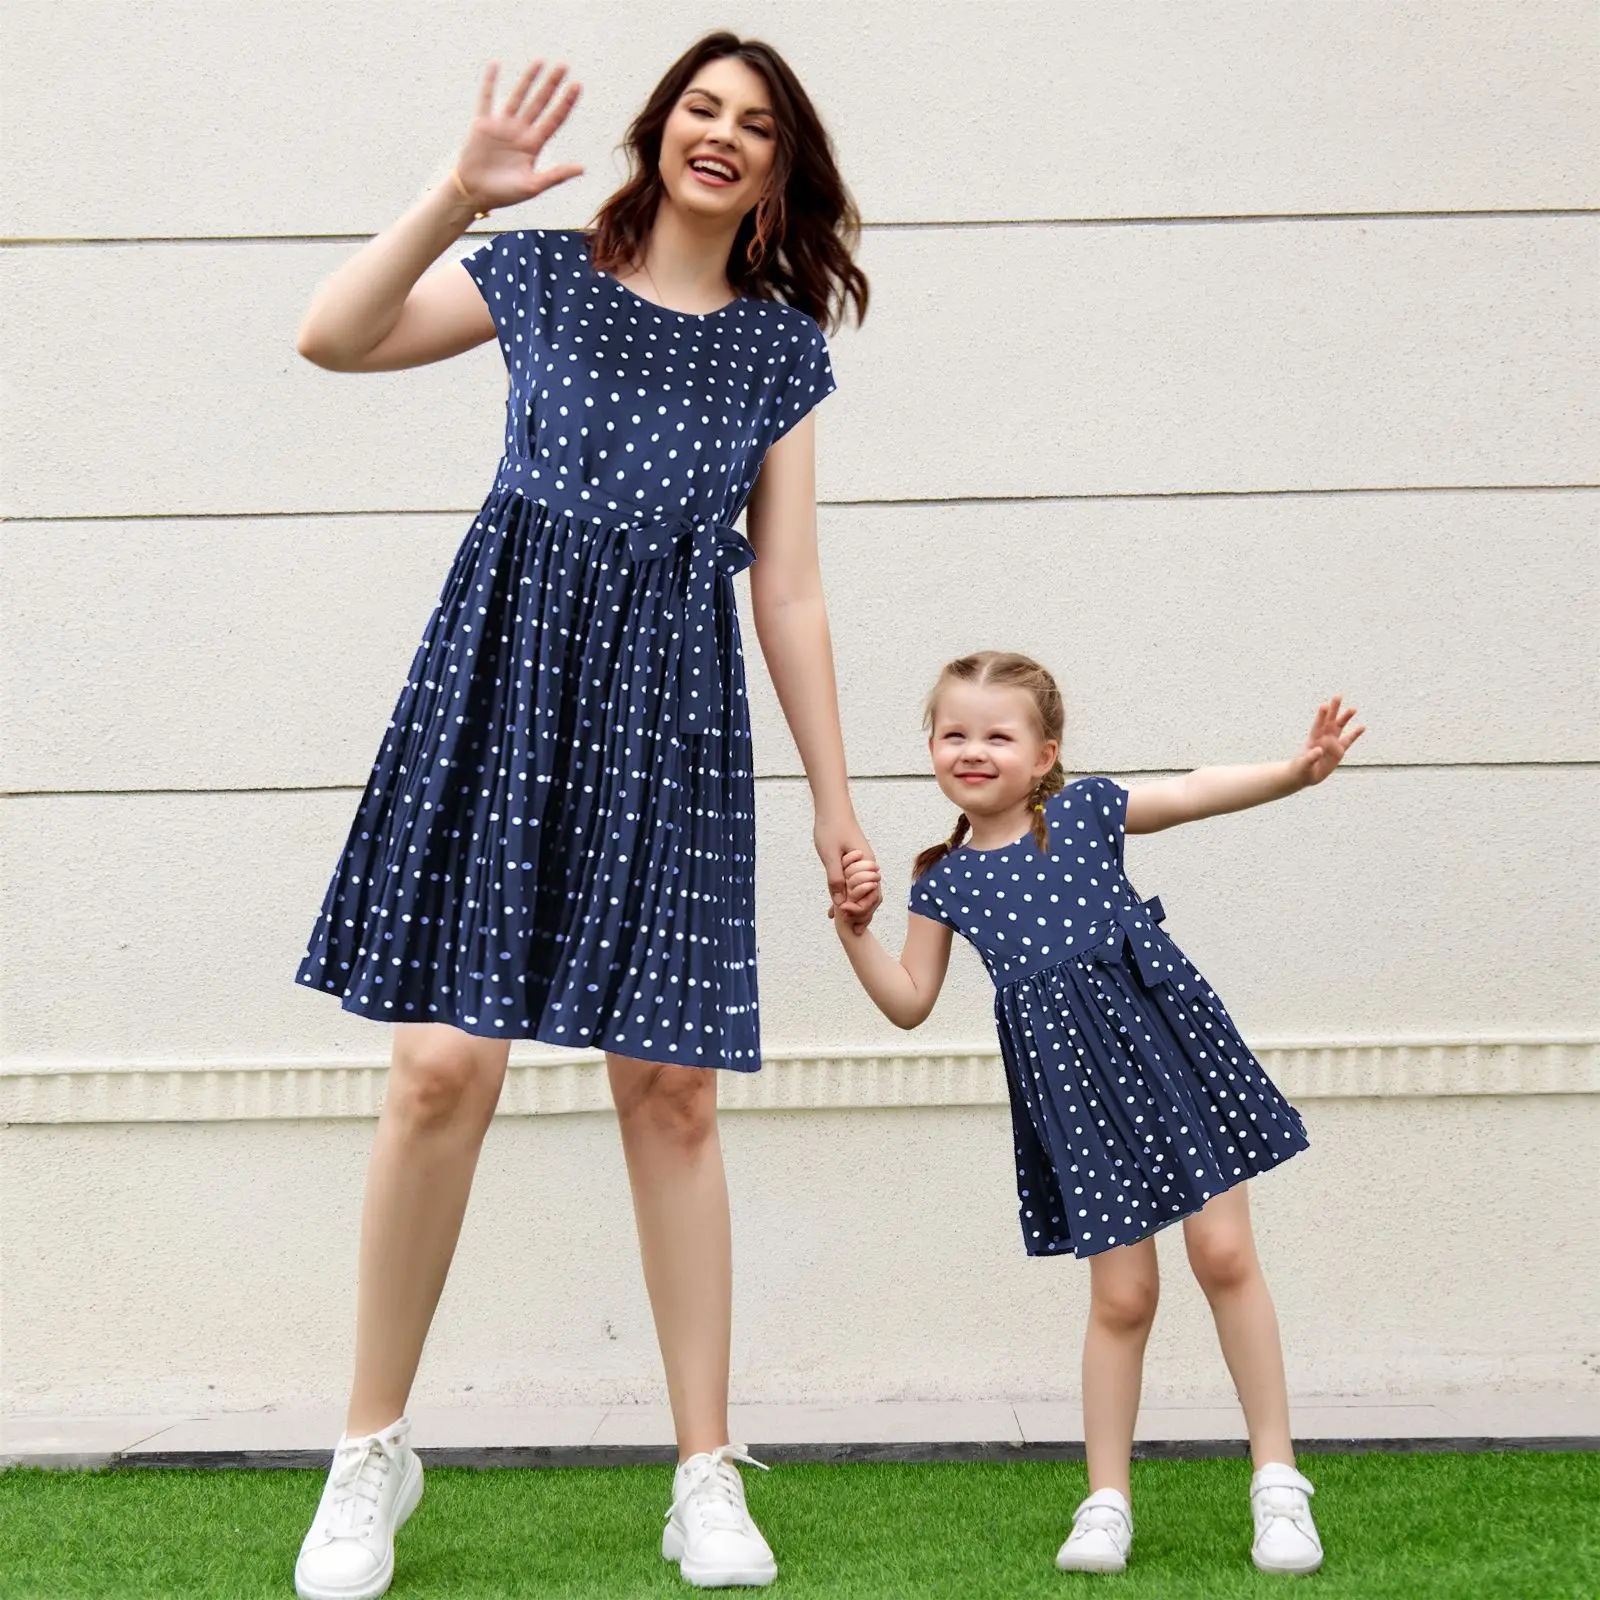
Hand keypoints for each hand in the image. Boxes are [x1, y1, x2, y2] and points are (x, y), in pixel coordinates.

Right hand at [454, 61, 584, 211]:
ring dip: (529, 79)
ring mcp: (502, 126)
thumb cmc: (504, 194)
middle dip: (552, 85)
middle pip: (540, 103)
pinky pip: (487, 98)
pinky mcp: (483, 124)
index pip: (554, 119)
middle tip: (564, 66)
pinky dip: (490, 83)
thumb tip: (582, 168)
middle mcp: (520, 132)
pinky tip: (496, 65)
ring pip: (518, 96)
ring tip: (540, 61)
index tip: (577, 85)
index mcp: (534, 145)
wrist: (475, 194)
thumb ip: (556, 176)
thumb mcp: (533, 186)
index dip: (566, 103)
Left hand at [815, 815, 882, 929]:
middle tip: (850, 930)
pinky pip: (854, 886)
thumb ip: (835, 878)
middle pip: (872, 898)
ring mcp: (862, 868)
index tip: (844, 913)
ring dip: (855, 909)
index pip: (872, 895)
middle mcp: (868, 868)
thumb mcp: (830, 855)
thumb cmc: (831, 827)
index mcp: (867, 865)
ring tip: (845, 925)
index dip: (860, 908)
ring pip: (864, 894)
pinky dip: (847, 898)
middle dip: (862, 915)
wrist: (832, 809)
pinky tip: (834, 908)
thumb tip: (839, 902)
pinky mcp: (854, 866)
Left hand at [1290, 696, 1365, 786]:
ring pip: (1339, 728)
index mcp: (1313, 740)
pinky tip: (1362, 727)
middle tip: (1338, 696)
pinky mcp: (1338, 751)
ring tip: (1353, 708)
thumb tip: (1319, 750)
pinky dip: (1355, 734)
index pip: (1317, 725)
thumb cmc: (1300, 769)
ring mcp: (1331, 744)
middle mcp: (1323, 738)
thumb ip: (1310, 758)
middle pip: (1329, 721)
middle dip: (1334, 709)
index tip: (1324, 706)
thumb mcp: (1303, 765)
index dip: (1321, 716)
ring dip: (1345, 718)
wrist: (1303, 776)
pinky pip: (1348, 741)